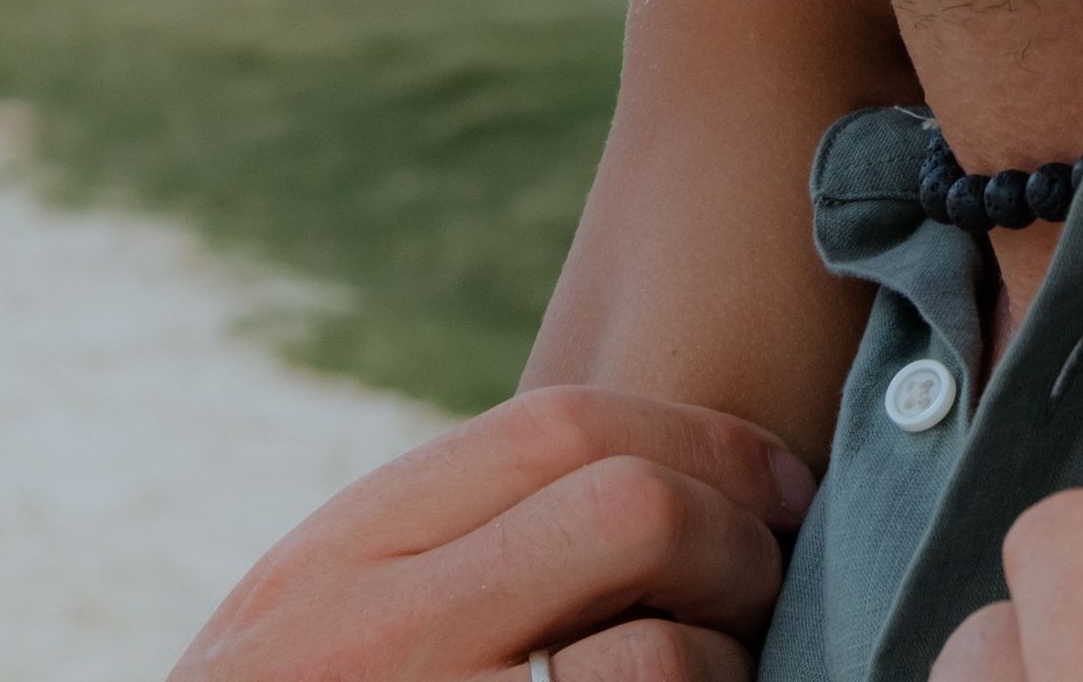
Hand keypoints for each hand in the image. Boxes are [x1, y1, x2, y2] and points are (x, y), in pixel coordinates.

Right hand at [170, 386, 812, 681]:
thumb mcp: (308, 632)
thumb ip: (434, 551)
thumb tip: (637, 486)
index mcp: (334, 561)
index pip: (559, 426)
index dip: (702, 436)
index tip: (773, 479)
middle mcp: (376, 638)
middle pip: (632, 512)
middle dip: (734, 538)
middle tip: (761, 587)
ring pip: (661, 659)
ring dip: (726, 668)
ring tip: (722, 681)